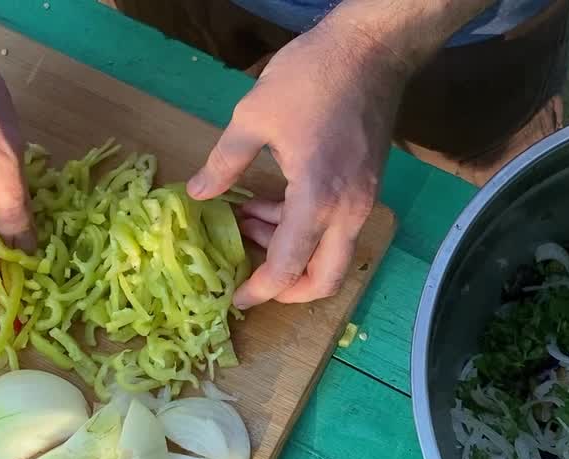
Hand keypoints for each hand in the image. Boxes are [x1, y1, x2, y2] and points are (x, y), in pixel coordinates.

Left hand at [186, 20, 409, 307]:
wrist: (370, 50)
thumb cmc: (311, 77)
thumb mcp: (254, 117)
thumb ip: (225, 163)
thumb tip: (198, 194)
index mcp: (317, 199)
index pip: (288, 267)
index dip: (259, 290)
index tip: (236, 298)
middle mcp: (348, 211)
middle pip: (324, 279)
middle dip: (287, 289)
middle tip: (251, 278)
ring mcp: (363, 200)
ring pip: (330, 253)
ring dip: (291, 251)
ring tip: (249, 221)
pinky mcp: (367, 187)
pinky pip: (338, 228)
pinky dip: (307, 229)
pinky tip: (274, 202)